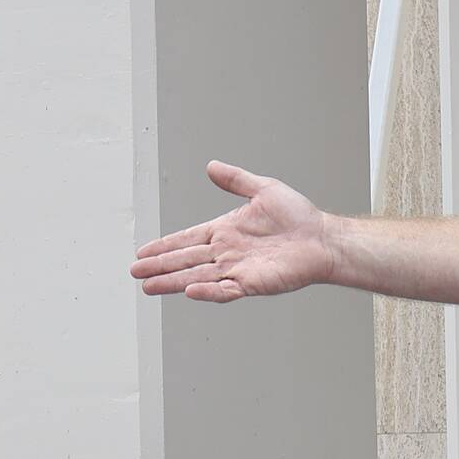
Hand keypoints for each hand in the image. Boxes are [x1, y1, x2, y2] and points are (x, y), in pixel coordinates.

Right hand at [130, 161, 336, 302]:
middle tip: (136, 273)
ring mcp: (238, 269)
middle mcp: (227, 252)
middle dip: (159, 266)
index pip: (187, 239)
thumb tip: (211, 166)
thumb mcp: (263, 189)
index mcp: (225, 230)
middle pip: (185, 260)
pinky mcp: (253, 283)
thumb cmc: (299, 216)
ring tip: (149, 287)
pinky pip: (225, 289)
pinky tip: (189, 290)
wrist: (323, 238)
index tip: (142, 252)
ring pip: (198, 276)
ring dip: (173, 281)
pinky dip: (208, 291)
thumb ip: (235, 180)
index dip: (165, 245)